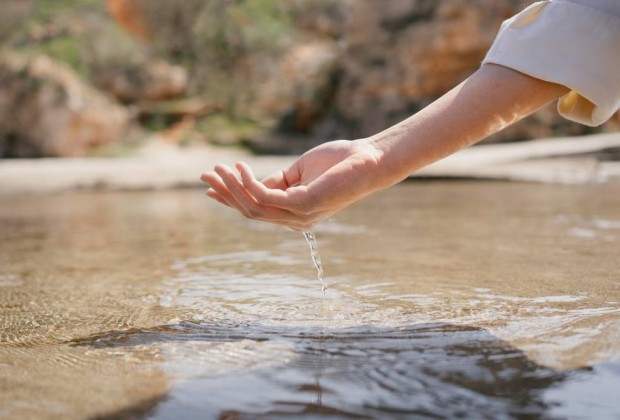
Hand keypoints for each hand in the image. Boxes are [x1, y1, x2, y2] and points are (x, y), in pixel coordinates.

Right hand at [200, 139, 382, 230]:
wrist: (369, 159)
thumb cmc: (339, 162)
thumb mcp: (298, 171)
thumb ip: (276, 181)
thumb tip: (250, 181)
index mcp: (294, 213)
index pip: (256, 210)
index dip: (230, 198)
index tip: (209, 187)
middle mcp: (295, 220)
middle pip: (249, 211)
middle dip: (225, 193)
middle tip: (204, 175)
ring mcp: (299, 215)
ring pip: (253, 207)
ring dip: (231, 187)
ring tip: (217, 168)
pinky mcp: (303, 205)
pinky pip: (265, 197)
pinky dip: (248, 182)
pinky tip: (240, 167)